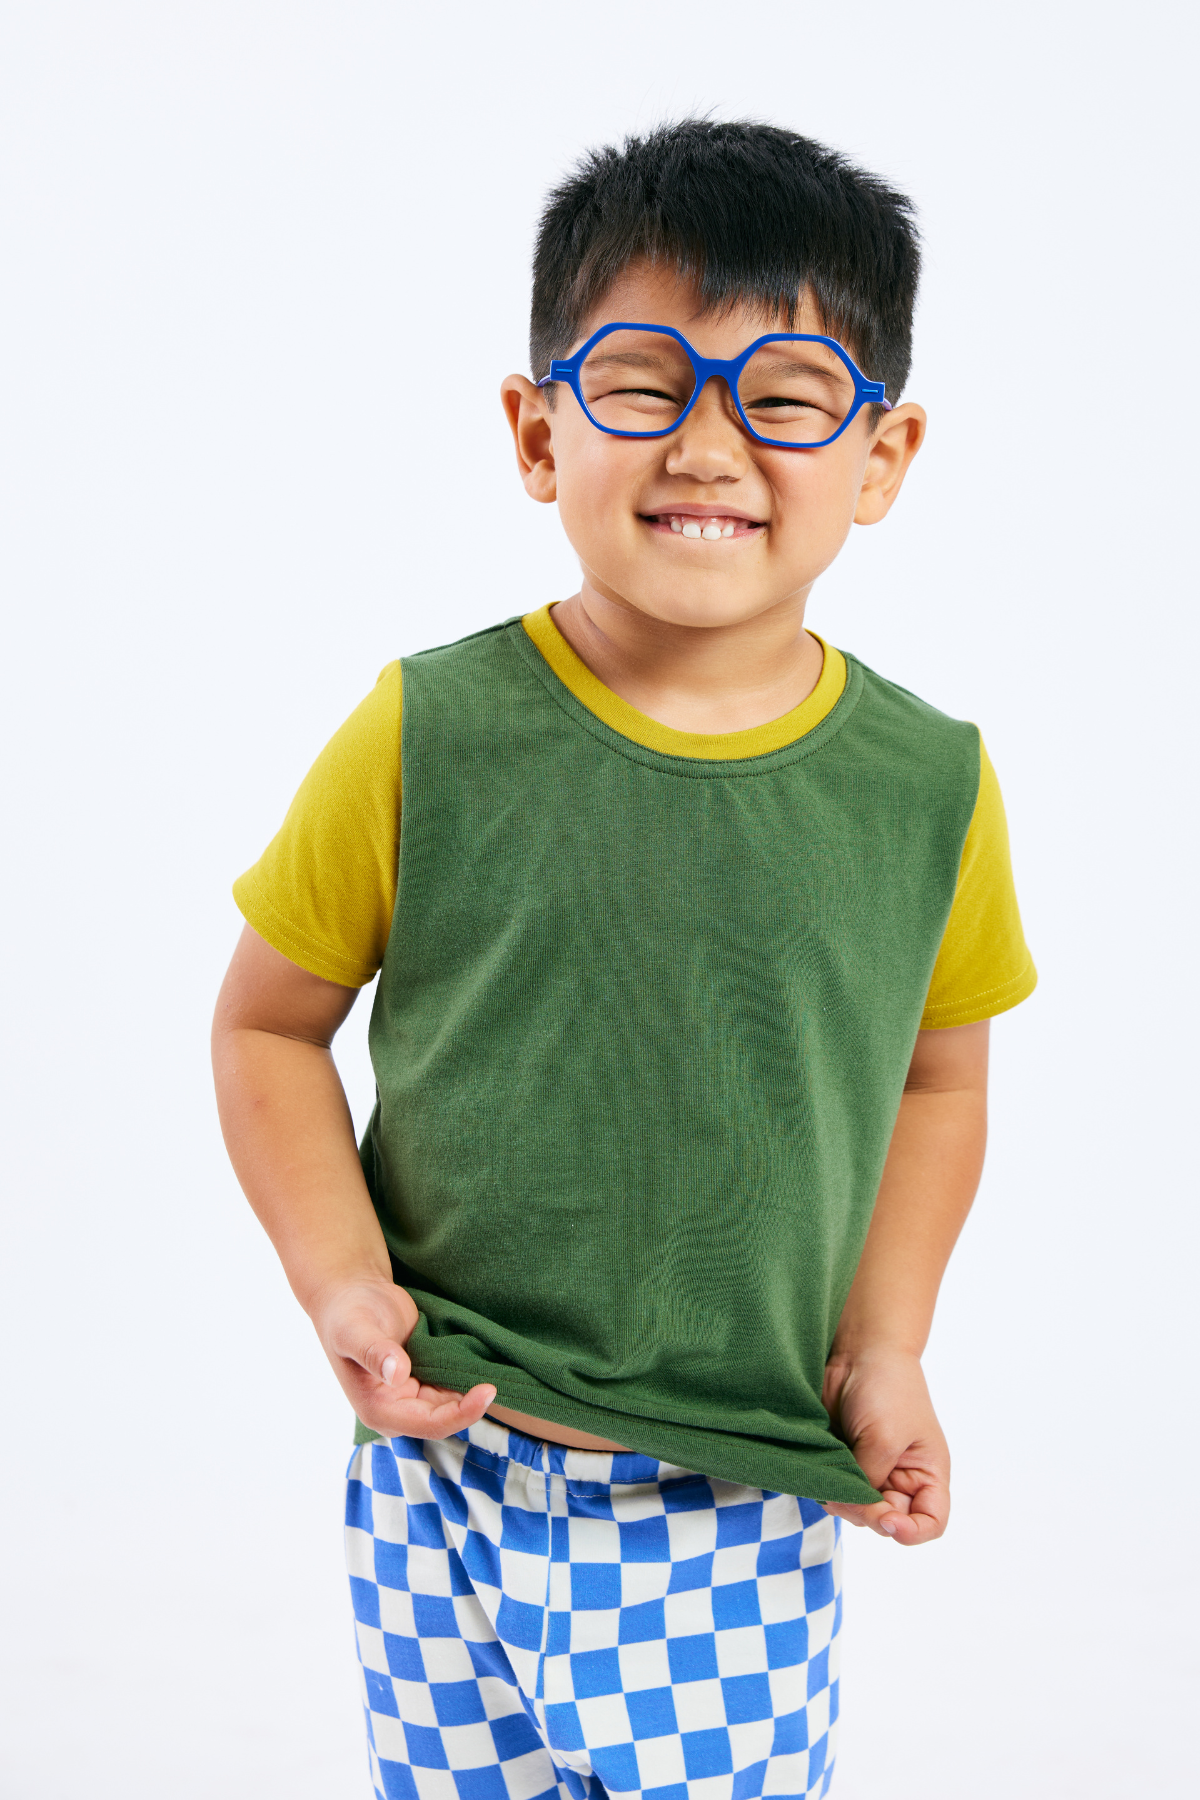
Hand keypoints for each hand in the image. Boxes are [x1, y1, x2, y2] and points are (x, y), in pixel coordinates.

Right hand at [309, 1275, 495, 1439]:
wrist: (353, 1296)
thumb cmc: (348, 1313)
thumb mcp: (355, 1330)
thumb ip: (374, 1352)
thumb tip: (397, 1374)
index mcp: (378, 1410)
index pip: (429, 1424)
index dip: (461, 1413)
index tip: (488, 1391)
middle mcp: (397, 1410)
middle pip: (447, 1417)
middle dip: (472, 1400)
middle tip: (499, 1374)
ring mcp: (412, 1396)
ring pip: (453, 1402)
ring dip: (472, 1388)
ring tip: (496, 1366)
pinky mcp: (424, 1380)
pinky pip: (451, 1386)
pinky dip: (468, 1375)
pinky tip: (484, 1360)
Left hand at [821, 1347, 949, 1544]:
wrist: (857, 1350)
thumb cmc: (886, 1388)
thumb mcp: (884, 1438)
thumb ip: (870, 1481)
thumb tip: (847, 1506)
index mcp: (927, 1473)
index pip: (931, 1522)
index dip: (912, 1532)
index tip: (888, 1520)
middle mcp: (901, 1478)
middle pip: (888, 1521)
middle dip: (868, 1515)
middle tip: (846, 1496)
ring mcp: (870, 1470)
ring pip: (857, 1509)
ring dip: (843, 1501)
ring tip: (832, 1477)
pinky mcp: (843, 1461)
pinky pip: (835, 1490)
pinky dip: (827, 1488)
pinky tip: (820, 1473)